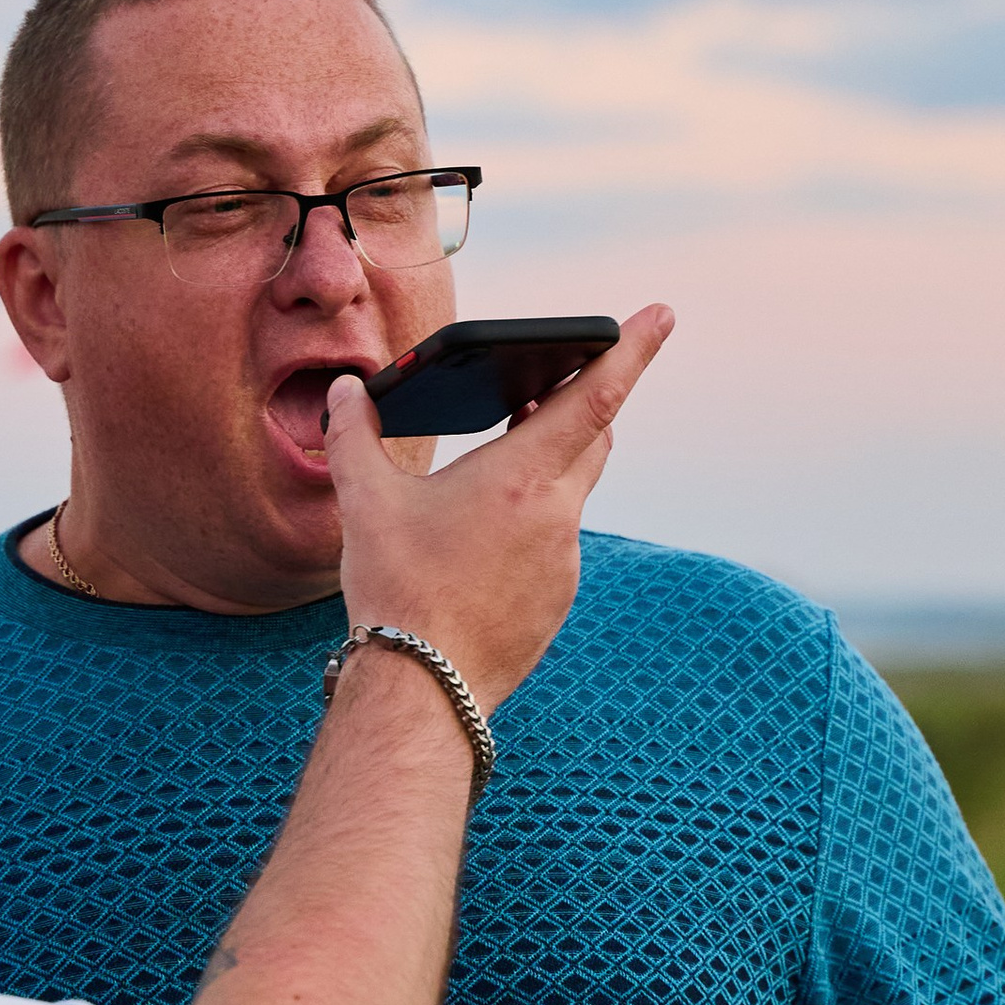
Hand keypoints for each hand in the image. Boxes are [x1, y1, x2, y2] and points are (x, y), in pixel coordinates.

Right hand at [322, 304, 672, 711]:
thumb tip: (344, 392)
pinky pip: (556, 542)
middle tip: (550, 382)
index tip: (660, 314)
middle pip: (593, 437)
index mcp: (522, 478)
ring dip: (545, 467)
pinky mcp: (558, 600)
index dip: (631, 349)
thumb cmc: (397, 590)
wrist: (422, 689)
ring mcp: (565, 561)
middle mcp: (557, 515)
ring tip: (496, 467)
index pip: (596, 396)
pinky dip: (532, 522)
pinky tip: (486, 539)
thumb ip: (353, 435)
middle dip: (579, 402)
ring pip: (571, 491)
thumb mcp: (365, 503)